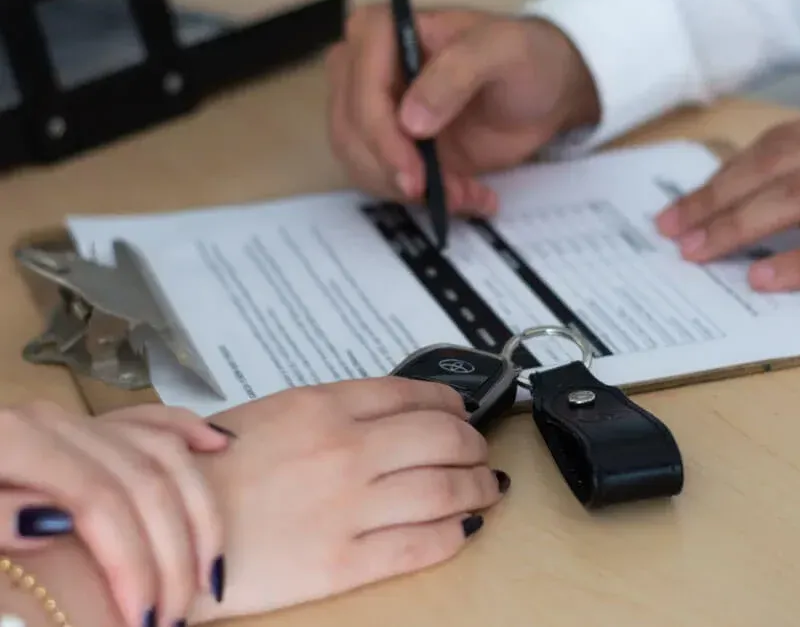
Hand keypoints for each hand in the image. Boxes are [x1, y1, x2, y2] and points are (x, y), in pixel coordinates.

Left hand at [0, 402, 230, 626]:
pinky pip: (149, 418)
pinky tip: (220, 447)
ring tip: (210, 569)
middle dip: (173, 552)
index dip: (133, 561)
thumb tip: (55, 523)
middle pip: (145, 480)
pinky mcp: (75, 427)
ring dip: (197, 510)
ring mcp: (70, 421)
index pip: (103, 501)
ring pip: (162, 451)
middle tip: (173, 617)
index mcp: (18, 441)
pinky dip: (190, 432)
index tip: (143, 622)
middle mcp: (56, 424)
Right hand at [189, 377, 508, 622]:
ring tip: (486, 489)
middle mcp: (347, 449)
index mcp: (324, 406)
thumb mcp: (268, 415)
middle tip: (479, 452)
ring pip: (445, 488)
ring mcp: (351, 505)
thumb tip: (381, 415)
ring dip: (477, 486)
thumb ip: (327, 412)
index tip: (461, 411)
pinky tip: (463, 529)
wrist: (158, 531)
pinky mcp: (346, 560)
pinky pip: (422, 543)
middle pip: (443, 437)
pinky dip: (454, 533)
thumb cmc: (203, 474)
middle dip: (473, 444)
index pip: (414, 394)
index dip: (451, 403)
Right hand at [327, 4, 599, 214]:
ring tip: (468, 194)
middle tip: (449, 194)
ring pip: (361, 164)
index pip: (360, 89)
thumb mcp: (503, 50)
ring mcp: (375, 111)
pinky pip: (385, 182)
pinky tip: (468, 195)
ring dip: (413, 192)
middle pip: (351, 132)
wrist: (546, 92)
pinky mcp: (392, 147)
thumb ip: (458, 71)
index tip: (415, 174)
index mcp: (381, 30)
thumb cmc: (525, 57)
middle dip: (397, 173)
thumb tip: (409, 120)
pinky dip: (425, 200)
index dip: (381, 137)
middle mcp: (365, 69)